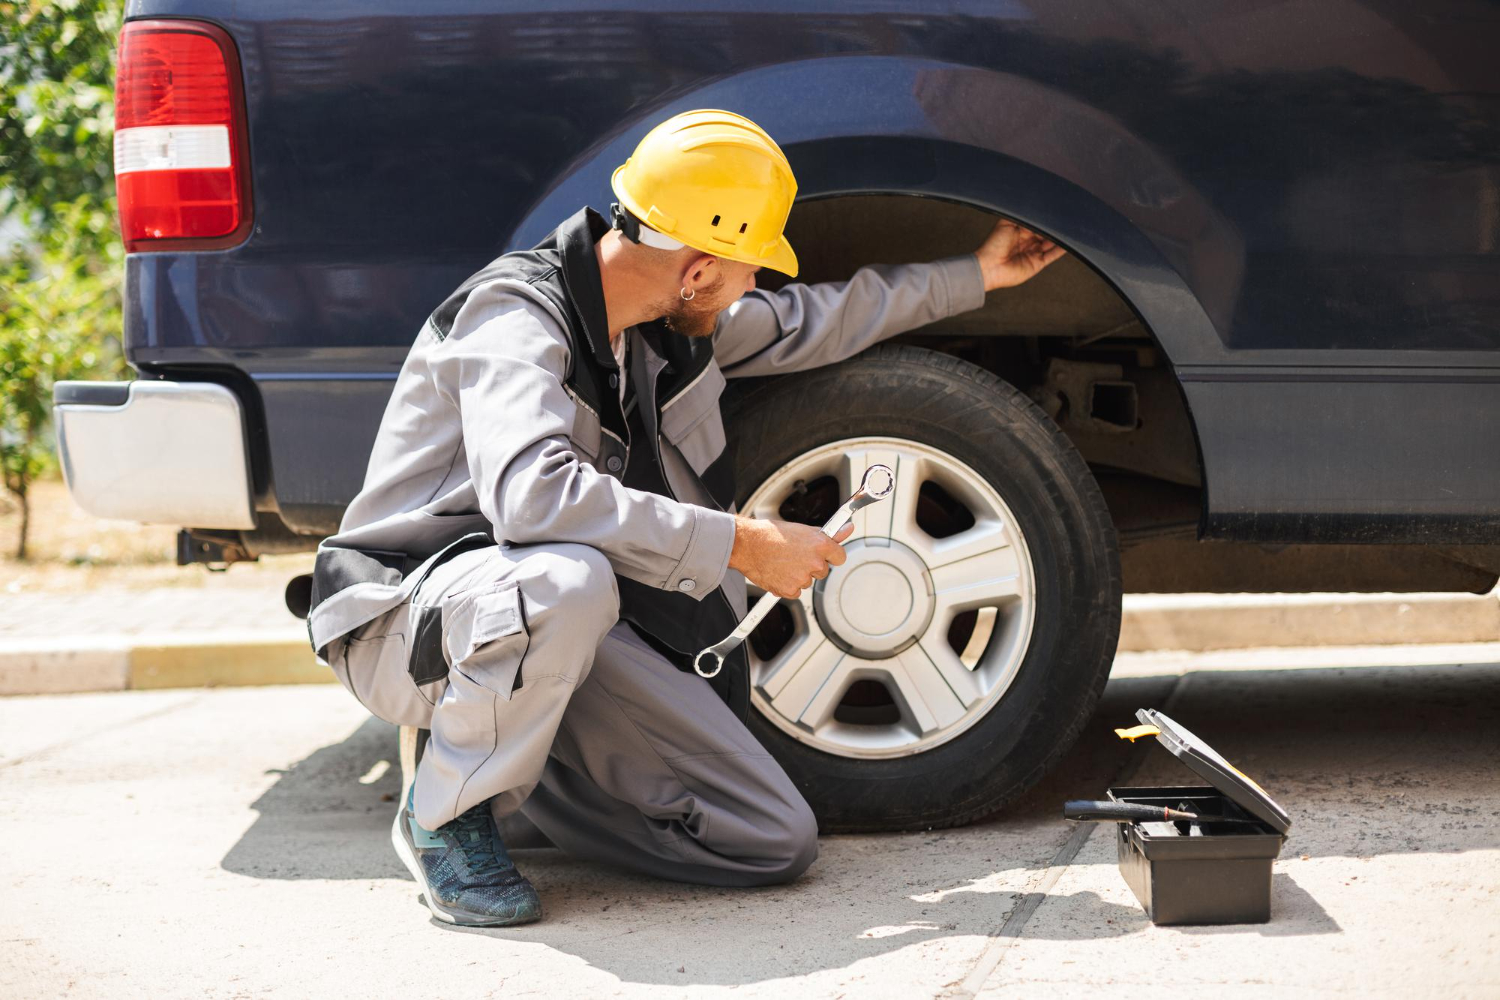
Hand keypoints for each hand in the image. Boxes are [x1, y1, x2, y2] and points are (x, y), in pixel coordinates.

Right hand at [728, 517, 854, 599]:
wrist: (749, 545)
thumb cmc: (772, 535)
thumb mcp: (802, 530)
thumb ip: (827, 534)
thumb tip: (847, 529)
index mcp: (820, 545)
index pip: (840, 557)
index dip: (832, 556)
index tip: (825, 555)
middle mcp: (815, 563)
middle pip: (823, 571)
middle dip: (812, 566)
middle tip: (795, 556)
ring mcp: (803, 578)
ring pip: (807, 581)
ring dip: (798, 575)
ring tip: (783, 561)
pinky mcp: (791, 590)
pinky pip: (796, 591)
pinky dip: (788, 585)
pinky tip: (779, 572)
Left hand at [974, 218, 1065, 290]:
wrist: (989, 266)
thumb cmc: (993, 245)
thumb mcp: (1007, 223)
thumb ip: (1020, 216)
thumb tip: (1034, 208)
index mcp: (1020, 231)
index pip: (1037, 223)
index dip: (1044, 218)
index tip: (1054, 211)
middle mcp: (1028, 242)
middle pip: (1046, 232)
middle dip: (1053, 227)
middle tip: (1062, 219)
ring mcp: (1033, 253)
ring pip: (1051, 243)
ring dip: (1059, 237)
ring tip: (1068, 228)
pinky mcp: (1037, 263)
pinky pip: (1052, 255)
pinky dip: (1061, 250)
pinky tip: (1068, 242)